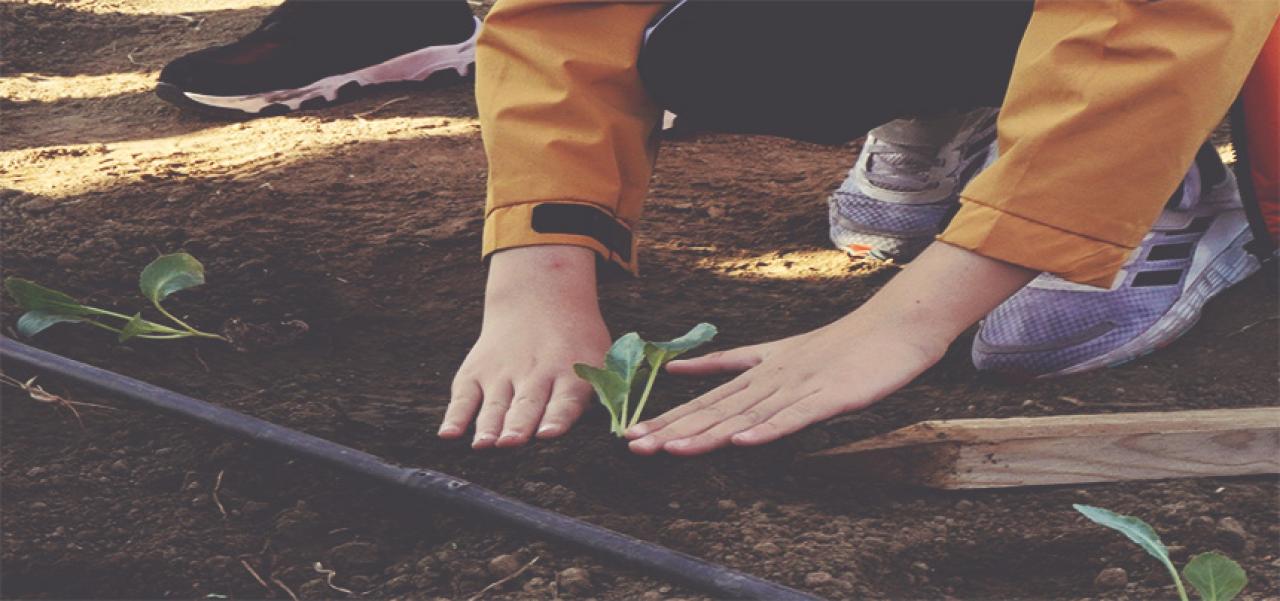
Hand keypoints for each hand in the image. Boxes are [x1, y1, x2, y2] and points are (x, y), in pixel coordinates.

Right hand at [440, 246, 608, 447]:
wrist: (539, 299)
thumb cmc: (576, 343)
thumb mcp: (600, 358)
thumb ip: (607, 394)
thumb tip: (621, 433)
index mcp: (571, 374)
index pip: (564, 400)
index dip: (556, 417)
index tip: (548, 434)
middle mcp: (535, 373)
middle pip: (526, 404)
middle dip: (518, 425)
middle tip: (511, 443)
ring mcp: (503, 372)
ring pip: (495, 404)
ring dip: (489, 426)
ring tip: (483, 445)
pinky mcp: (476, 372)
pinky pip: (463, 397)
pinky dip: (454, 416)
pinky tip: (448, 435)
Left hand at [625, 242, 1035, 455]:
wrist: (895, 326)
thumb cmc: (840, 345)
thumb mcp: (777, 353)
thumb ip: (730, 362)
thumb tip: (681, 367)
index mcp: (761, 371)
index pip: (708, 399)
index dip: (670, 417)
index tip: (632, 433)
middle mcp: (773, 378)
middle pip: (717, 408)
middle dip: (675, 429)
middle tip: (634, 445)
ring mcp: (802, 386)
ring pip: (748, 414)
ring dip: (709, 432)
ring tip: (672, 448)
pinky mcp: (832, 396)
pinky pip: (796, 416)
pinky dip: (769, 429)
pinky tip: (743, 441)